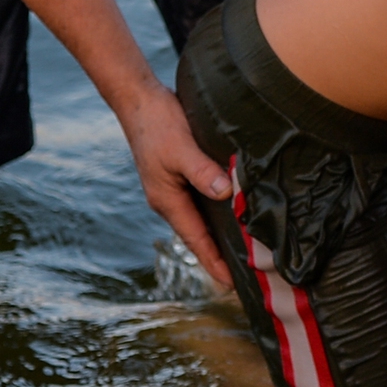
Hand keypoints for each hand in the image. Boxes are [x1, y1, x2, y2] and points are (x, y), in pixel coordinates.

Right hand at [117, 83, 234, 288]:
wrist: (140, 101)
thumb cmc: (159, 124)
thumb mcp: (183, 148)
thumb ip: (203, 172)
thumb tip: (225, 194)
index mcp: (168, 200)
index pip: (196, 240)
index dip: (214, 262)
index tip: (231, 285)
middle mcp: (169, 200)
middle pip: (199, 235)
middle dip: (219, 255)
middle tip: (246, 275)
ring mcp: (172, 188)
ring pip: (201, 218)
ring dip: (219, 235)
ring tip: (244, 251)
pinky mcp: (179, 175)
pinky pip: (201, 201)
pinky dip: (216, 212)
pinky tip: (233, 212)